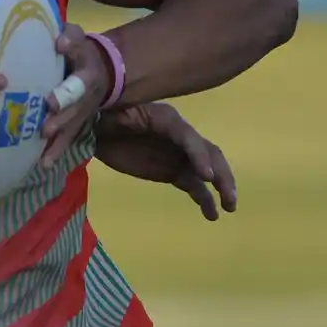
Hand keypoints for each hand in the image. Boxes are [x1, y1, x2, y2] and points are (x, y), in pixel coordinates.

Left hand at [39, 23, 112, 168]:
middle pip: (75, 103)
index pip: (81, 63)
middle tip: (47, 119)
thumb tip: (59, 41)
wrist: (102, 72)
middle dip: (62, 112)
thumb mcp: (77, 38)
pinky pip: (66, 141)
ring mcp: (81, 113)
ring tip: (44, 145)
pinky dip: (55, 153)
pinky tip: (43, 165)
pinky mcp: (75, 126)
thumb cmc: (79, 52)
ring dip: (58, 136)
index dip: (71, 62)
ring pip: (71, 126)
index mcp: (86, 70)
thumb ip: (70, 36)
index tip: (59, 53)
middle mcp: (86, 95)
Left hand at [93, 102, 236, 219]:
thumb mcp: (115, 113)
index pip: (189, 137)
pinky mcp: (171, 171)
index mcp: (167, 119)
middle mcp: (180, 136)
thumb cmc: (106, 116)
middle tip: (228, 196)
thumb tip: (130, 121)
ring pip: (205, 171)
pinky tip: (211, 213)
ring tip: (228, 208)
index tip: (205, 176)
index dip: (198, 155)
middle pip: (208, 153)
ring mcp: (178, 155)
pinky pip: (192, 184)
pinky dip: (203, 197)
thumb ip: (125, 119)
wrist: (97, 127)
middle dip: (220, 173)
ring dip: (220, 188)